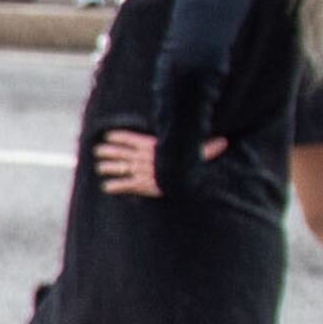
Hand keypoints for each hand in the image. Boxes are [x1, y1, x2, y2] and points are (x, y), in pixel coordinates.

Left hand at [95, 129, 219, 197]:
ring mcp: (139, 170)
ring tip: (99, 166)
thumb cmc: (190, 163)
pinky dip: (114, 186)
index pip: (131, 138)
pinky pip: (124, 185)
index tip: (108, 136)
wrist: (180, 178)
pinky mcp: (140, 184)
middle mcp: (141, 157)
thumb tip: (224, 141)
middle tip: (98, 151)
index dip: (119, 137)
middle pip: (121, 152)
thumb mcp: (198, 151)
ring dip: (108, 166)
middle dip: (108, 151)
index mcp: (151, 146)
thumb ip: (206, 145)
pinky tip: (106, 187)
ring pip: (119, 167)